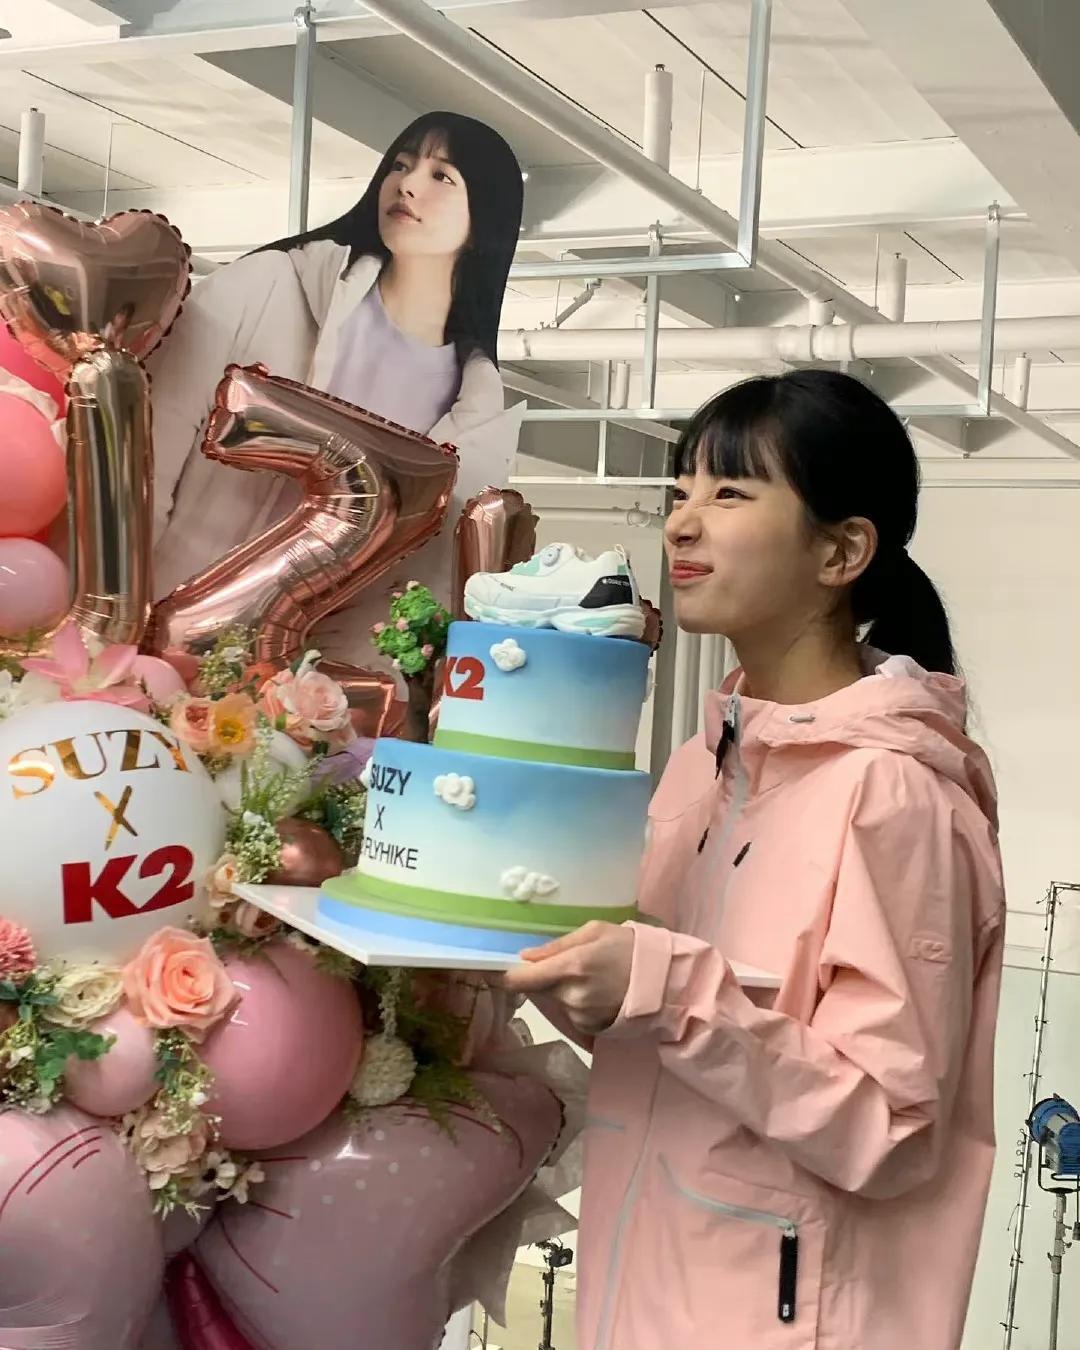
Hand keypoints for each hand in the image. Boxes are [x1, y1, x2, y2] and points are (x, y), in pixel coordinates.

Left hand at [500, 921, 634, 1035]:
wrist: (665, 981)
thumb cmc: (630, 947)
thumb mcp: (595, 931)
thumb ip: (557, 945)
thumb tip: (525, 957)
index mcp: (570, 966)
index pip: (520, 979)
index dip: (504, 976)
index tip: (495, 970)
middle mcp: (571, 995)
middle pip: (537, 989)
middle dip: (545, 978)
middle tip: (571, 964)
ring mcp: (580, 1016)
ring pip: (555, 1001)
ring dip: (563, 991)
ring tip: (592, 977)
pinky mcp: (589, 1029)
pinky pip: (571, 1014)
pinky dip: (578, 1004)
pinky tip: (600, 993)